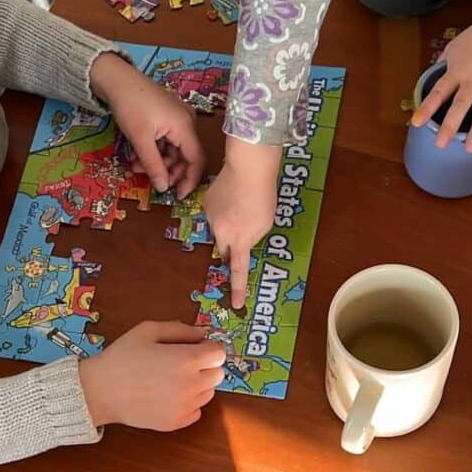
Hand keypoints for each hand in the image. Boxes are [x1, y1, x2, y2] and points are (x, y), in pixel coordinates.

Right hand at [79, 321, 225, 429]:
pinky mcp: (176, 422)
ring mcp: (184, 406)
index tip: (198, 348)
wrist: (99, 391)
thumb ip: (180, 329)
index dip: (209, 348)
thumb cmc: (122, 357)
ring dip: (199, 385)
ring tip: (173, 379)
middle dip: (206, 366)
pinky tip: (169, 395)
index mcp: (186, 359)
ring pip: (209, 393)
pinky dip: (188, 403)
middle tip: (184, 363)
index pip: (219, 354)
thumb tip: (203, 333)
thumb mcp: (148, 331)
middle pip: (218, 374)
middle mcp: (190, 384)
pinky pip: (196, 411)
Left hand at [90, 53, 204, 196]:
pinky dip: (154, 150)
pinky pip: (167, 140)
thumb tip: (163, 188)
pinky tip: (137, 155)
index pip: (197, 159)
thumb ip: (154, 165)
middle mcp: (186, 122)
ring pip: (173, 150)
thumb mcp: (140, 139)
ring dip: (157, 162)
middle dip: (168, 171)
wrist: (117, 79)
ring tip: (136, 166)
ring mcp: (178, 119)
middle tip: (150, 180)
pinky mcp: (168, 117)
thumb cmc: (130, 106)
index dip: (190, 180)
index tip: (178, 196)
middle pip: (185, 156)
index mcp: (185, 126)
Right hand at [204, 138, 281, 308]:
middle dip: (234, 246)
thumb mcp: (265, 223)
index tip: (237, 305)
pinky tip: (233, 197)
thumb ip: (252, 238)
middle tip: (245, 231)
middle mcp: (221, 232)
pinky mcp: (206, 203)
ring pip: (219, 231)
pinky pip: (215, 215)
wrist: (248, 166)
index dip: (239, 288)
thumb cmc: (263, 196)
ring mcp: (210, 217)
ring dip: (229, 225)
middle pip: (225, 249)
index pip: (239, 270)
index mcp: (240, 239)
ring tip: (243, 205)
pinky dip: (223, 211)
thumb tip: (243, 244)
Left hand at [411, 18, 471, 152]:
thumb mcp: (455, 47)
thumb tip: (432, 75)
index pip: (439, 92)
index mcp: (459, 71)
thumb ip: (443, 64)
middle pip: (461, 105)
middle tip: (441, 144)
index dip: (427, 107)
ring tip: (470, 148)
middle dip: (450, 126)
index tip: (416, 122)